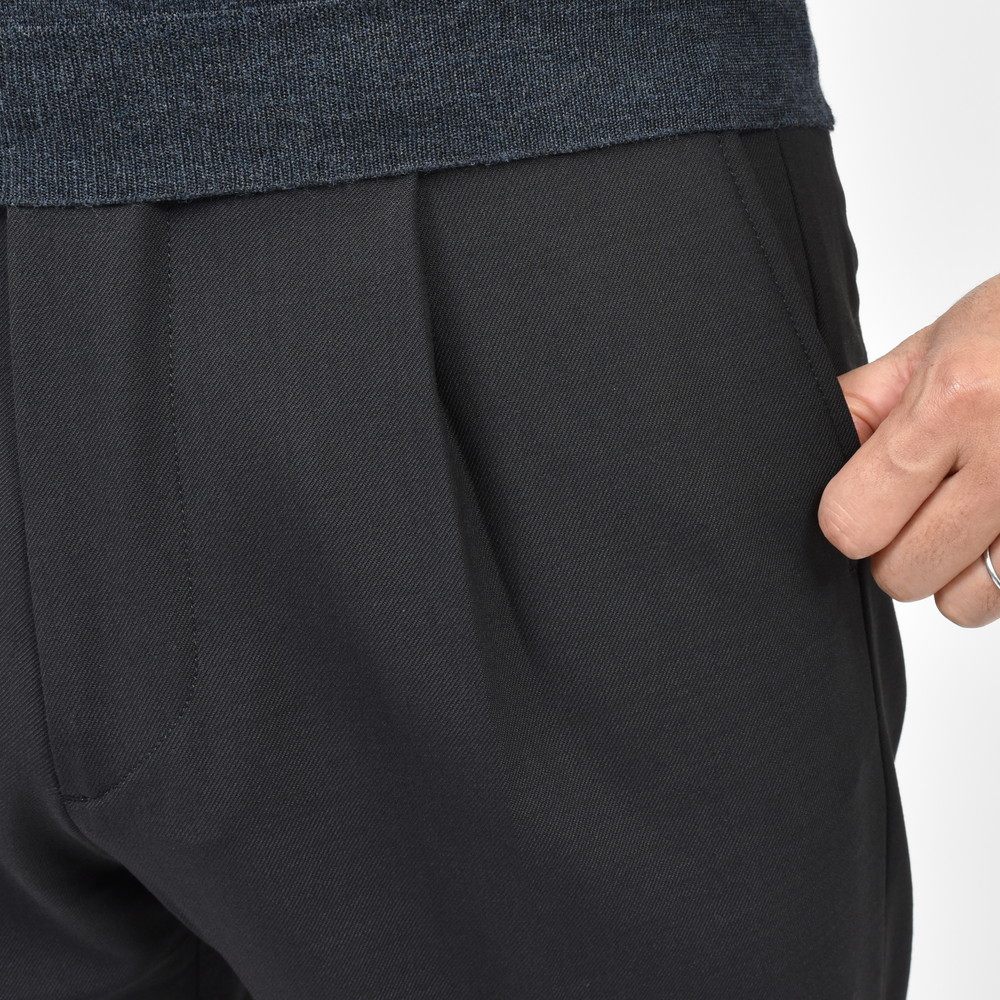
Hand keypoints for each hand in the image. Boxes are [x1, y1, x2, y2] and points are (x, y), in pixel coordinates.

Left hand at [819, 274, 999, 626]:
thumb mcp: (935, 345)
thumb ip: (863, 407)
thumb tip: (806, 458)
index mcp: (954, 403)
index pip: (852, 521)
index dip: (847, 514)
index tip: (863, 495)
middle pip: (901, 574)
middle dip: (896, 545)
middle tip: (922, 499)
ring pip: (962, 605)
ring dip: (955, 571)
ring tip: (970, 514)